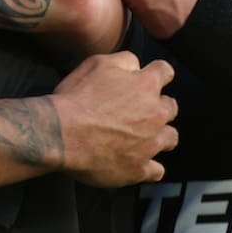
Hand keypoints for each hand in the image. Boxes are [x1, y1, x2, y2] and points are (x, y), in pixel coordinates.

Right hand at [49, 52, 177, 186]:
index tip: (147, 78)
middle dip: (159, 106)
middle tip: (138, 111)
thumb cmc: (76, 98)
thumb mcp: (97, 64)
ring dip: (159, 136)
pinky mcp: (139, 169)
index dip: (156, 73)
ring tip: (141, 138)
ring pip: (170, 138)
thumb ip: (124, 61)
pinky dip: (148, 167)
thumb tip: (136, 66)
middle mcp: (156, 114)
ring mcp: (150, 144)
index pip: (165, 71)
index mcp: (146, 85)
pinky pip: (156, 171)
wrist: (61, 134)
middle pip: (171, 107)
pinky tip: (136, 163)